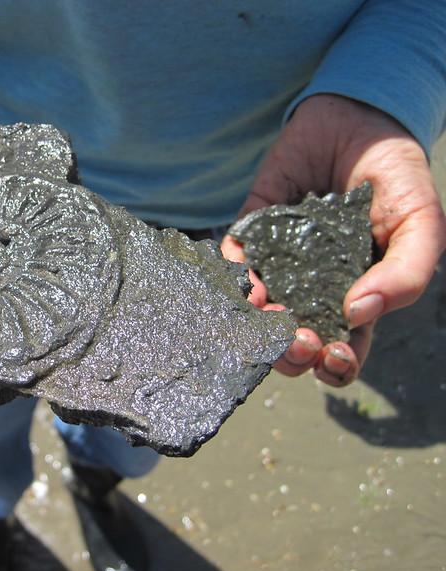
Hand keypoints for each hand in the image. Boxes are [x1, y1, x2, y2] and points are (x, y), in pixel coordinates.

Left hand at [221, 94, 445, 386]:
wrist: (359, 119)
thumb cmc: (396, 178)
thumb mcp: (421, 224)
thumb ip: (406, 274)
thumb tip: (357, 313)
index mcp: (355, 298)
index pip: (342, 351)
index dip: (335, 366)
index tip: (332, 356)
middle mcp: (312, 290)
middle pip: (294, 342)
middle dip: (292, 355)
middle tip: (298, 341)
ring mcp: (279, 264)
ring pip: (258, 313)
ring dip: (259, 325)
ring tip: (271, 317)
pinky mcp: (251, 233)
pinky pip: (233, 264)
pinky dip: (235, 278)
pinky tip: (248, 282)